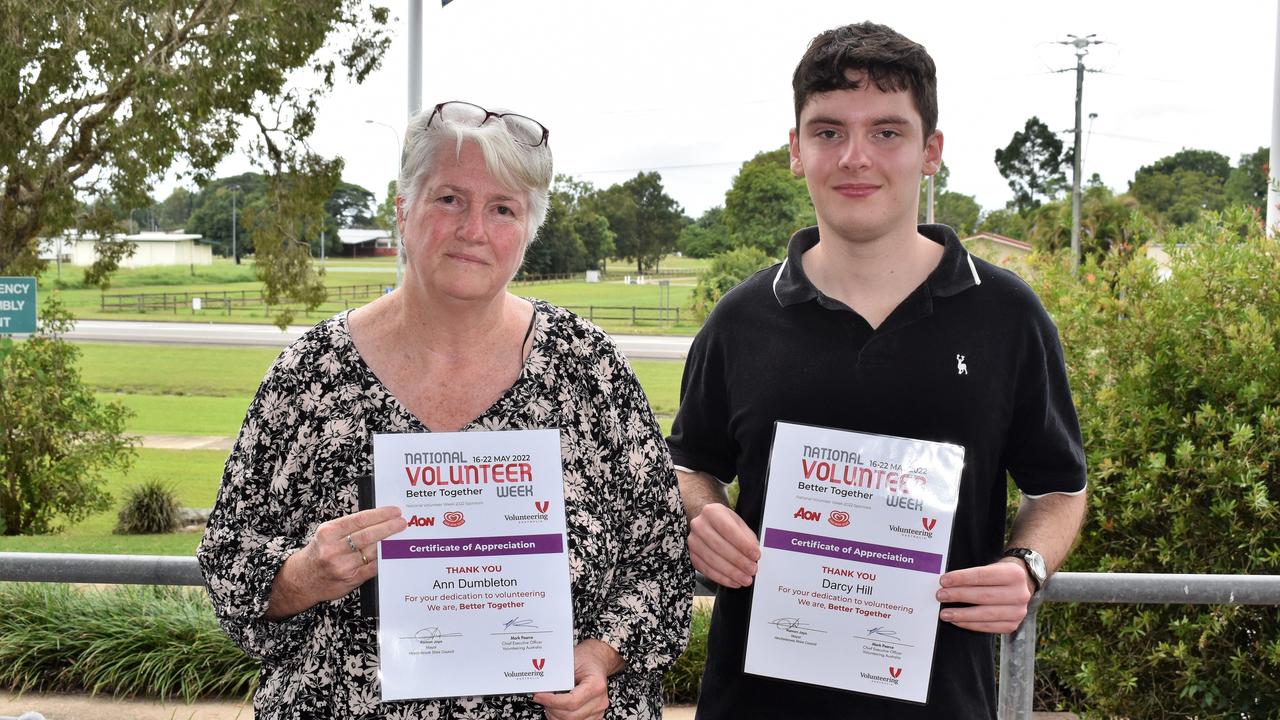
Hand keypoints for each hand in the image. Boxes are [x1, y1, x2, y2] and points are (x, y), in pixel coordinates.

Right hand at [265, 505, 405, 619]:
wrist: (302, 580)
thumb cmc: (319, 552)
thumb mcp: (327, 534)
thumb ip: (349, 526)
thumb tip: (379, 518)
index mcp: (328, 532)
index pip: (359, 520)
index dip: (380, 514)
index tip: (394, 511)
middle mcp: (333, 549)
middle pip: (368, 535)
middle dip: (389, 527)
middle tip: (402, 522)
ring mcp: (342, 566)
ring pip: (373, 551)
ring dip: (390, 543)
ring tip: (401, 536)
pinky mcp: (350, 580)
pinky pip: (373, 568)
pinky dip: (385, 560)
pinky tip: (393, 553)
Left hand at [533, 639, 620, 719]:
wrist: (596, 661)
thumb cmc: (585, 659)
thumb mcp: (571, 660)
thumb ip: (558, 674)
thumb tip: (542, 685)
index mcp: (596, 685)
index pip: (572, 701)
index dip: (552, 701)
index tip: (539, 696)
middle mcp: (599, 700)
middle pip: (570, 715)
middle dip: (551, 708)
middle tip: (541, 698)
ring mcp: (598, 710)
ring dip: (555, 715)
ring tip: (549, 703)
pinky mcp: (595, 716)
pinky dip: (562, 717)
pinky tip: (557, 708)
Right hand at [688, 503, 759, 587]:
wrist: (706, 523)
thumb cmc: (725, 523)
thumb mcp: (738, 523)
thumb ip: (747, 537)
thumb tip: (754, 553)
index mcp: (712, 512)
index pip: (728, 529)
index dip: (743, 544)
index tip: (755, 555)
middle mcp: (699, 525)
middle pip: (719, 546)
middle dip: (738, 560)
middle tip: (752, 569)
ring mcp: (693, 541)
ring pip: (712, 560)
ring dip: (731, 572)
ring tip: (745, 579)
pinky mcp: (692, 556)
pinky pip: (706, 570)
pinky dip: (721, 578)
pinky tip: (734, 582)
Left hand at [935, 558, 1034, 633]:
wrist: (1022, 585)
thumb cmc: (999, 575)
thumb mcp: (991, 567)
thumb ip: (972, 575)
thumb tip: (946, 584)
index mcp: (1014, 574)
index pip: (983, 576)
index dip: (961, 578)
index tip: (944, 581)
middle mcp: (1020, 593)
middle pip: (984, 596)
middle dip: (959, 596)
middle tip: (941, 596)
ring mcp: (1018, 612)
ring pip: (985, 614)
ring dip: (962, 614)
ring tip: (945, 613)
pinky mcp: (1012, 625)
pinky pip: (987, 626)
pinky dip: (970, 624)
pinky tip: (957, 621)